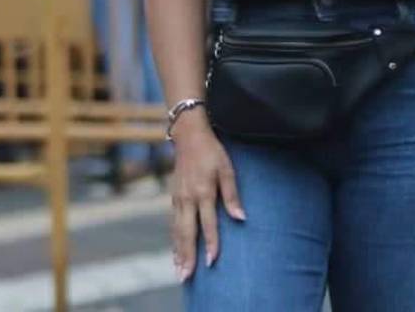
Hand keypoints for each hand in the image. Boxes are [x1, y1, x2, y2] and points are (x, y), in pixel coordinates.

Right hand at [169, 110, 244, 282]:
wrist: (188, 137)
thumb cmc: (212, 152)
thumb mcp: (227, 169)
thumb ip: (232, 195)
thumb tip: (241, 217)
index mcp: (203, 191)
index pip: (208, 223)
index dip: (212, 242)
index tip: (213, 261)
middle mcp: (187, 198)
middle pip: (187, 233)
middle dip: (187, 256)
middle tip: (186, 276)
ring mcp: (177, 199)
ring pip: (176, 231)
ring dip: (178, 252)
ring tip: (179, 271)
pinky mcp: (173, 198)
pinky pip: (172, 224)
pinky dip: (173, 240)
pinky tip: (175, 251)